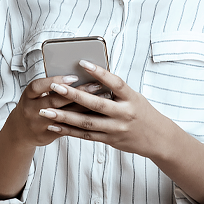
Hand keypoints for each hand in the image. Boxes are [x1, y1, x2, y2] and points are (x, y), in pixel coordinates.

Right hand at [9, 74, 104, 147]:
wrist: (20, 132)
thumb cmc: (32, 107)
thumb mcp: (34, 95)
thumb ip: (50, 88)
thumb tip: (76, 75)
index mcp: (28, 97)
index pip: (38, 86)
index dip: (55, 80)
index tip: (74, 77)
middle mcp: (31, 110)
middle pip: (55, 100)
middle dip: (78, 92)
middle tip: (96, 85)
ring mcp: (39, 124)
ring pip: (64, 115)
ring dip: (84, 106)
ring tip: (102, 98)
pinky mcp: (47, 135)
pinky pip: (67, 128)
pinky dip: (82, 120)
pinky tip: (96, 114)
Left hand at [41, 60, 173, 160]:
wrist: (157, 138)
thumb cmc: (142, 112)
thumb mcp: (134, 97)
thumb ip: (115, 90)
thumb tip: (91, 75)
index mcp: (131, 98)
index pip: (114, 83)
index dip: (99, 72)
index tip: (82, 62)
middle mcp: (124, 114)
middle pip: (96, 104)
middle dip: (73, 95)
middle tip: (55, 87)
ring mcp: (116, 129)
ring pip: (86, 122)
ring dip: (64, 116)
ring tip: (46, 110)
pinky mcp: (110, 140)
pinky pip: (86, 135)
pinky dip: (69, 130)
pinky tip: (55, 125)